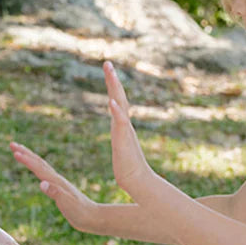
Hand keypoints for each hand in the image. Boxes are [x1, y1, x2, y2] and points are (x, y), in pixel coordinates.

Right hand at [10, 141, 98, 231]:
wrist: (94, 218)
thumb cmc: (81, 213)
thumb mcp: (67, 204)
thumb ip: (55, 193)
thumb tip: (42, 183)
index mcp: (56, 182)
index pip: (38, 168)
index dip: (26, 160)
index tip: (14, 151)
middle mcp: (57, 179)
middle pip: (39, 162)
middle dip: (25, 152)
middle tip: (11, 143)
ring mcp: (59, 183)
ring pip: (42, 166)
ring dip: (30, 158)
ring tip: (20, 152)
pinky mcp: (60, 189)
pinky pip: (45, 174)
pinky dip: (38, 168)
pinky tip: (37, 170)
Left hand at [103, 60, 157, 197]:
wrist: (138, 181)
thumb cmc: (128, 167)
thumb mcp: (121, 146)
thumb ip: (120, 134)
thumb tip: (119, 128)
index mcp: (122, 125)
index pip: (117, 101)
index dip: (113, 85)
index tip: (108, 69)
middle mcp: (124, 124)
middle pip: (119, 97)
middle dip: (113, 80)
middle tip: (107, 63)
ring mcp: (125, 131)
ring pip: (120, 106)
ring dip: (115, 89)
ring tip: (110, 74)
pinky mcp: (124, 141)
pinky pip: (121, 124)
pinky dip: (117, 112)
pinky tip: (111, 103)